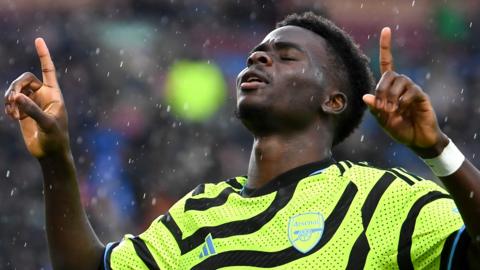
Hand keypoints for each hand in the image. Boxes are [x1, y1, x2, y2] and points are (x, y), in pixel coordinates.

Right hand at [4, 38, 69, 157]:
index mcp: (54, 94)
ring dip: (10, 98)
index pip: (48, 69)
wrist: (50, 153)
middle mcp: (43, 95)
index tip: (38, 39)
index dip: (43, 55)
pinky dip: (9, 107)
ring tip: (14, 114)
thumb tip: (16, 96)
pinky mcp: (23, 111)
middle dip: (16, 86)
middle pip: (24, 78)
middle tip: (12, 99)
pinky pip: (11, 101)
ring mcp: (32, 102)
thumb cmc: (55, 138)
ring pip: (15, 89)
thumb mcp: (47, 124)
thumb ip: (32, 110)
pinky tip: (13, 117)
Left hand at [362, 27, 447, 156]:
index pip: (387, 63)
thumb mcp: (382, 120)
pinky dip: (403, 100)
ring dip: (391, 96)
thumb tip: (365, 97)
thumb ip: (375, 109)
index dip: (386, 46)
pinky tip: (403, 109)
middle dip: (382, 90)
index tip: (386, 29)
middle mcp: (401, 85)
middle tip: (382, 107)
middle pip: (389, 75)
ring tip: (392, 110)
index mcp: (389, 88)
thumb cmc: (399, 129)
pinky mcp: (421, 96)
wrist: (417, 141)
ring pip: (400, 81)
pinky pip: (411, 91)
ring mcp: (412, 89)